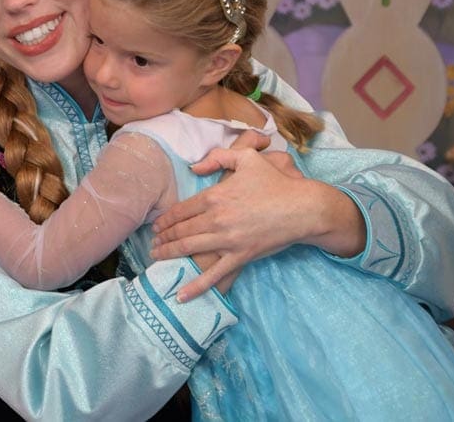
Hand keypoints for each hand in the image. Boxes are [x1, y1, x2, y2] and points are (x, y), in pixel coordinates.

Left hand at [150, 147, 363, 300]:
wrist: (302, 208)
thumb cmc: (275, 182)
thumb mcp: (247, 158)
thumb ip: (218, 157)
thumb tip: (194, 167)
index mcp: (214, 197)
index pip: (180, 211)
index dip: (165, 220)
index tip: (156, 225)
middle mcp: (216, 219)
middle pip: (181, 231)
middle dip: (163, 238)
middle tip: (152, 243)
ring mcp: (227, 240)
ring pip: (189, 249)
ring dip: (169, 254)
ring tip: (157, 257)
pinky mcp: (240, 257)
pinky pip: (214, 275)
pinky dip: (196, 286)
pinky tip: (180, 295)